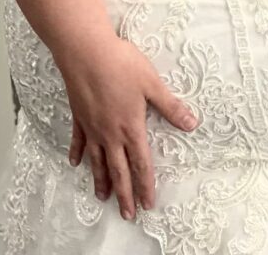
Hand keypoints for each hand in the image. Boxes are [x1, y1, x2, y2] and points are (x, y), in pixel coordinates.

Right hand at [57, 35, 197, 219]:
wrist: (86, 53)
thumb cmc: (121, 64)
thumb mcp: (152, 84)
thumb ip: (170, 106)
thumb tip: (191, 123)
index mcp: (131, 127)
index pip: (141, 164)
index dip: (145, 186)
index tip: (147, 204)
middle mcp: (110, 133)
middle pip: (118, 170)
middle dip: (124, 194)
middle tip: (127, 215)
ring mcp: (92, 127)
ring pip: (97, 161)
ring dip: (101, 180)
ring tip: (102, 197)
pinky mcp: (79, 117)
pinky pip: (79, 141)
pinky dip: (78, 154)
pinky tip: (76, 163)